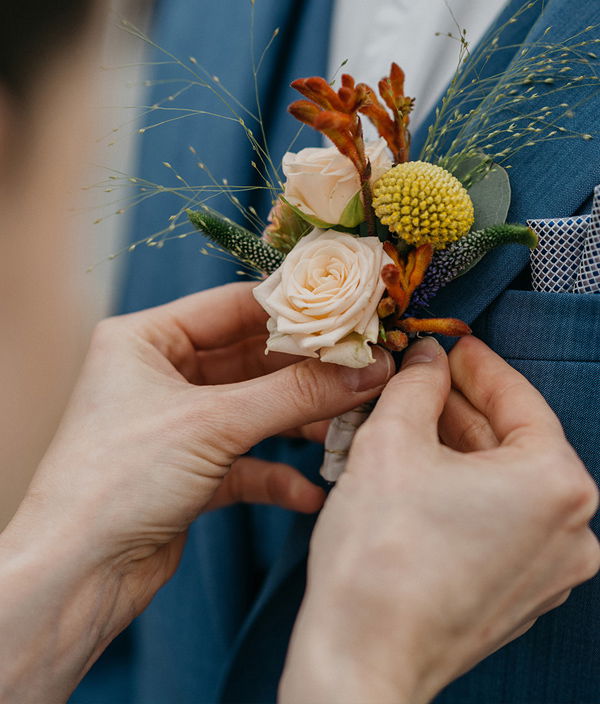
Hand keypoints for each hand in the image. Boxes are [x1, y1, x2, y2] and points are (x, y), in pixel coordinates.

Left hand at [0, 282, 393, 701]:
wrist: (74, 575)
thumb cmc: (119, 479)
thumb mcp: (213, 425)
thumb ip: (295, 395)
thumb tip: (369, 369)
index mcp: (146, 338)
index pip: (233, 305)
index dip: (295, 309)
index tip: (353, 312)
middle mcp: (158, 373)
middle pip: (250, 358)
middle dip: (307, 370)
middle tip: (366, 369)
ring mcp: (174, 423)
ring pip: (253, 409)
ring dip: (299, 420)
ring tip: (350, 426)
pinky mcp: (186, 472)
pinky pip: (244, 460)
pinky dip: (277, 473)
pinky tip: (309, 492)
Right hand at [281, 336, 598, 703]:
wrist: (362, 661)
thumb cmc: (380, 556)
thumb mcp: (392, 440)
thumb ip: (417, 384)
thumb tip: (425, 358)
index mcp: (556, 484)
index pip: (518, 399)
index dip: (476, 364)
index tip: (448, 344)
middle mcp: (572, 530)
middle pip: (511, 442)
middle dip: (458, 408)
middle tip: (416, 381)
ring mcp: (550, 570)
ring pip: (503, 483)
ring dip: (456, 450)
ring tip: (405, 424)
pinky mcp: (521, 596)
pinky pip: (499, 522)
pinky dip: (463, 493)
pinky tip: (416, 475)